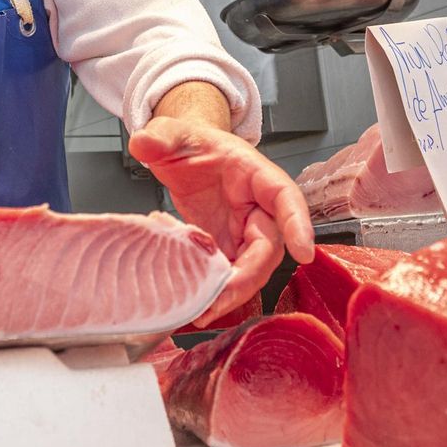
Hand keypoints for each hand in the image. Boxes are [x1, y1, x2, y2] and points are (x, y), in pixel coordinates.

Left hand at [129, 116, 314, 326]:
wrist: (185, 155)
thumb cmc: (192, 144)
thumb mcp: (173, 135)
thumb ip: (161, 136)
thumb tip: (143, 143)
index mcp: (256, 175)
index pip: (286, 198)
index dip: (298, 225)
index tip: (304, 253)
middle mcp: (258, 208)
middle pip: (269, 247)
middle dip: (249, 277)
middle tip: (219, 298)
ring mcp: (245, 232)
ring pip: (253, 269)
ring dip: (233, 293)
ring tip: (204, 311)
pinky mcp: (228, 249)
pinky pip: (232, 275)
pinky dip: (218, 292)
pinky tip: (196, 306)